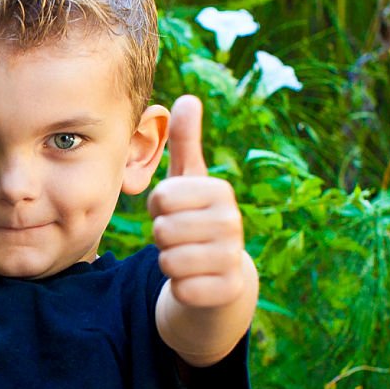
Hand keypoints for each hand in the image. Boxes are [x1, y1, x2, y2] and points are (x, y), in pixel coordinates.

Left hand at [147, 95, 245, 308]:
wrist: (222, 278)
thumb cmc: (197, 223)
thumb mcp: (190, 184)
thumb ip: (186, 145)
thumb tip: (188, 98)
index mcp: (220, 191)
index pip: (160, 198)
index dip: (157, 210)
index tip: (173, 213)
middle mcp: (232, 222)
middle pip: (163, 230)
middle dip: (162, 239)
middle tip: (180, 239)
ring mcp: (232, 257)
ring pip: (168, 261)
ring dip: (168, 264)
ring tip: (187, 258)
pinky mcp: (227, 291)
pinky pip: (181, 289)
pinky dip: (180, 288)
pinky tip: (195, 281)